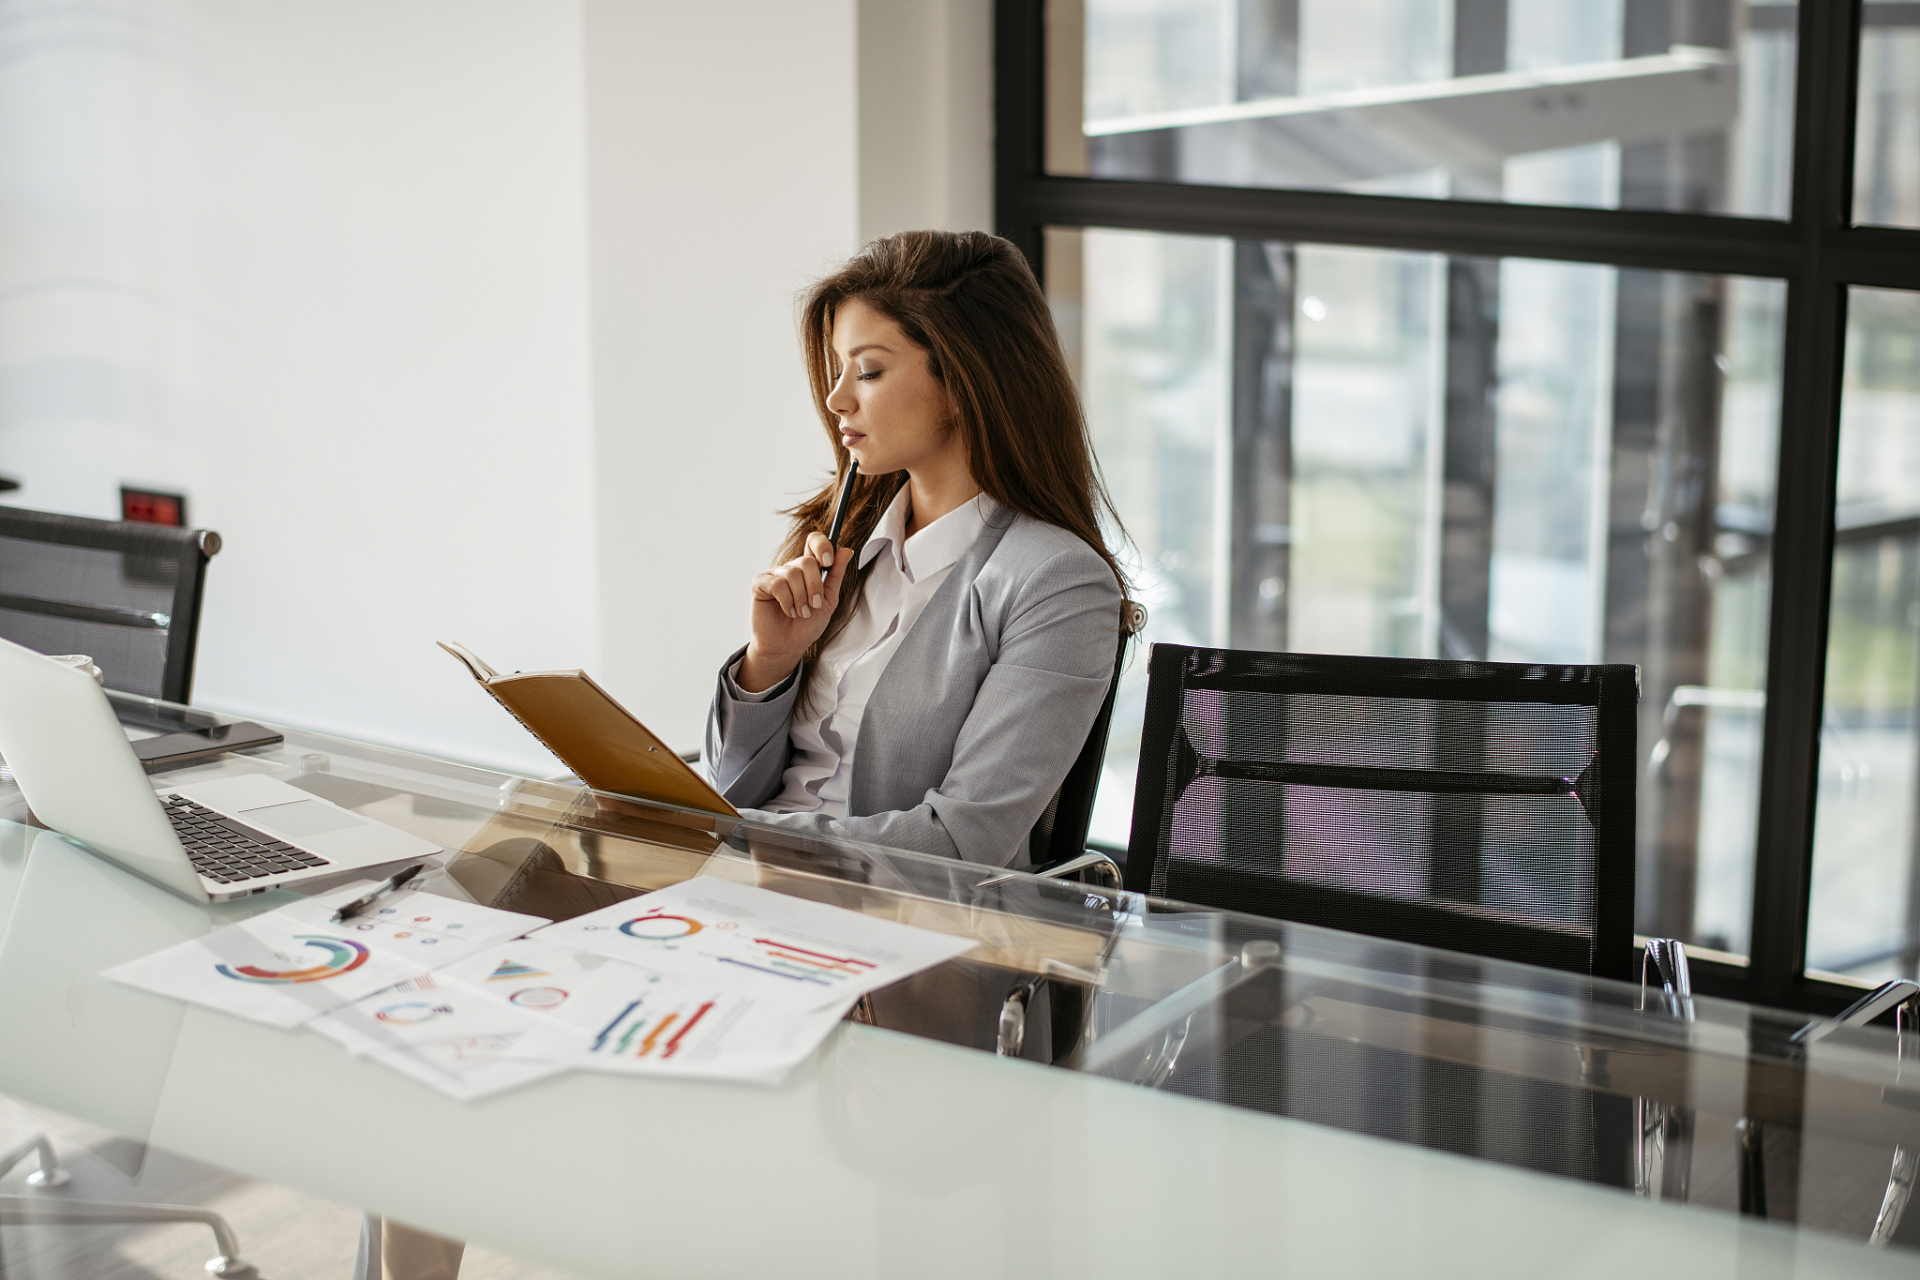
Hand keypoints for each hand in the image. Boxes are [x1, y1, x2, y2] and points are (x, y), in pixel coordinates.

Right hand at [740, 532, 850, 691]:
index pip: (813, 541)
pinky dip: (787, 601)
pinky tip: (788, 611)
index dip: (822, 545)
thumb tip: (846, 550)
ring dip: (801, 599)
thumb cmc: (807, 624)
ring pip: (792, 574)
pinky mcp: (760, 584)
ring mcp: (774, 574)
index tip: (828, 562)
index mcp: (808, 569)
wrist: (788, 646)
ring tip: (801, 613)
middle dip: (814, 587)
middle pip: (806, 561)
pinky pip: (777, 584)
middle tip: (813, 605)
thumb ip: (836, 575)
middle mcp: (791, 567)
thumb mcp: (828, 600)